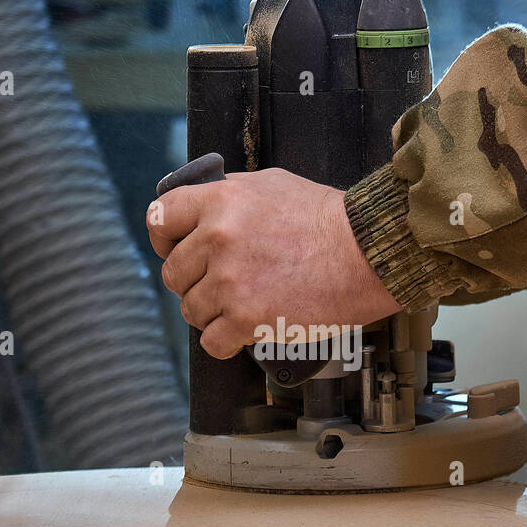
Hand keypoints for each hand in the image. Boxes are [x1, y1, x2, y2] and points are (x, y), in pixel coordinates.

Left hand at [147, 168, 401, 357]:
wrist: (367, 253)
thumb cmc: (328, 220)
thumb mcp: (272, 185)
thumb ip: (229, 194)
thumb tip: (201, 207)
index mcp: (221, 201)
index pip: (159, 219)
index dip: (163, 239)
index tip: (172, 249)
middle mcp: (218, 239)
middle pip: (173, 273)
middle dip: (195, 282)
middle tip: (224, 284)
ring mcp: (229, 281)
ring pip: (191, 310)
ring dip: (213, 313)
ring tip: (245, 305)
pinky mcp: (246, 318)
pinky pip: (211, 341)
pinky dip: (226, 341)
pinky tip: (246, 330)